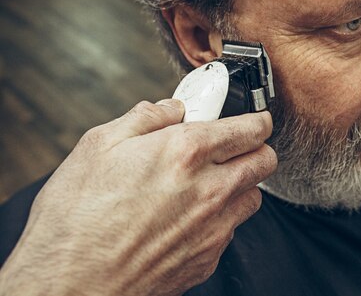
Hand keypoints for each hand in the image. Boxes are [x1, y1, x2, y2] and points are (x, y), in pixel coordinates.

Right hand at [0, 100, 276, 295]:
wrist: (69, 286)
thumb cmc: (76, 220)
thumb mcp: (98, 146)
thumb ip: (145, 118)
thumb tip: (170, 108)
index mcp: (186, 153)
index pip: (251, 128)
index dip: (255, 120)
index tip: (252, 120)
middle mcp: (210, 189)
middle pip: (266, 160)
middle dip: (255, 148)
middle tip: (233, 147)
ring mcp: (213, 228)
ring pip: (253, 196)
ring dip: (240, 184)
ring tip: (207, 182)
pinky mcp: (208, 258)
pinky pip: (231, 229)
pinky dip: (220, 218)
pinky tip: (188, 216)